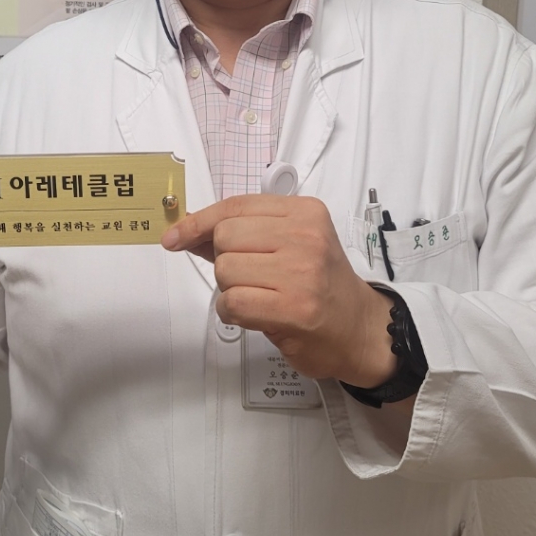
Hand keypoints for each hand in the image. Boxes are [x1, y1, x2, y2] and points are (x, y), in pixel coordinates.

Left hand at [162, 194, 394, 386]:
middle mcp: (305, 236)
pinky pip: (233, 302)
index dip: (198, 222)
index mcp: (304, 212)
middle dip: (226, 261)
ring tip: (261, 297)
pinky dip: (232, 312)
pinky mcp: (294, 308)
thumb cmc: (322, 287)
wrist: (359, 329)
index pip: (236, 206)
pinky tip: (254, 314)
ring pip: (226, 270)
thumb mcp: (292, 245)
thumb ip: (243, 234)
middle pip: (225, 237)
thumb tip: (190, 229)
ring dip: (230, 289)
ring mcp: (301, 272)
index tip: (176, 236)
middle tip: (253, 277)